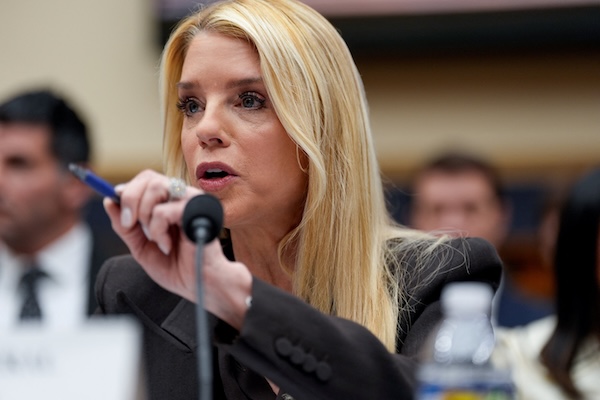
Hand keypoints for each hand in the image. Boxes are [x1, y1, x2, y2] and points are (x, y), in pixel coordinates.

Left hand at [103, 169, 251, 328]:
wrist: (199, 285)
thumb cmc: (178, 267)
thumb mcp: (141, 247)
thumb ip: (126, 227)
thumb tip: (108, 201)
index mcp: (170, 202)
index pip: (147, 179)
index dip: (128, 188)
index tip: (114, 200)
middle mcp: (182, 197)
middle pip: (149, 177)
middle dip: (130, 200)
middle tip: (129, 224)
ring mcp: (191, 201)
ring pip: (156, 187)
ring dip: (145, 215)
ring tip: (154, 238)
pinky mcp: (197, 211)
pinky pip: (163, 210)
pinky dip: (158, 230)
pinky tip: (166, 246)